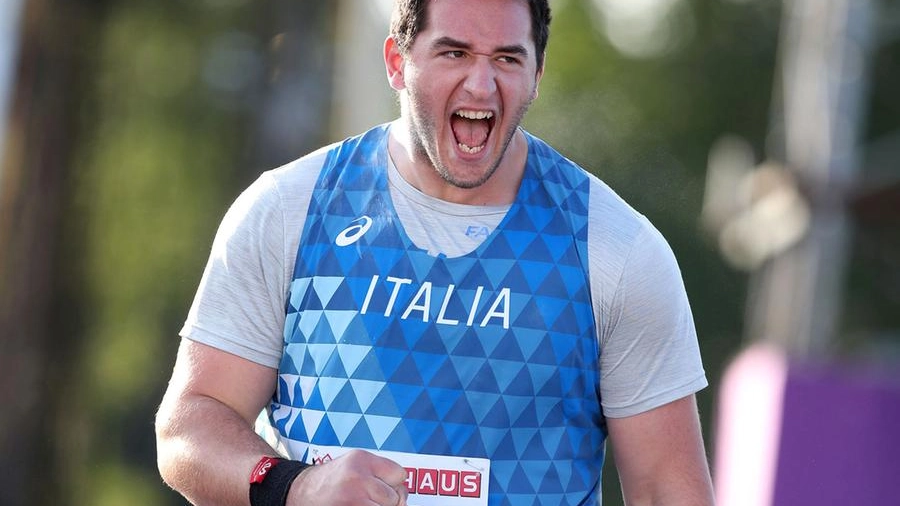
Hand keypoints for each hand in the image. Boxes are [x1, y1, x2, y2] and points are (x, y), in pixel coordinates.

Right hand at [287, 449, 407, 505]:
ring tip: (360, 503)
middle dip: (387, 501)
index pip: (400, 475)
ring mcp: (354, 498)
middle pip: (396, 496)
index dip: (393, 484)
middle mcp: (358, 476)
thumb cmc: (331, 480)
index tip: (381, 486)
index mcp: (361, 459)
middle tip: (368, 498)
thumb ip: (378, 472)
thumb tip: (403, 494)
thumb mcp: (354, 465)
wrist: (300, 492)